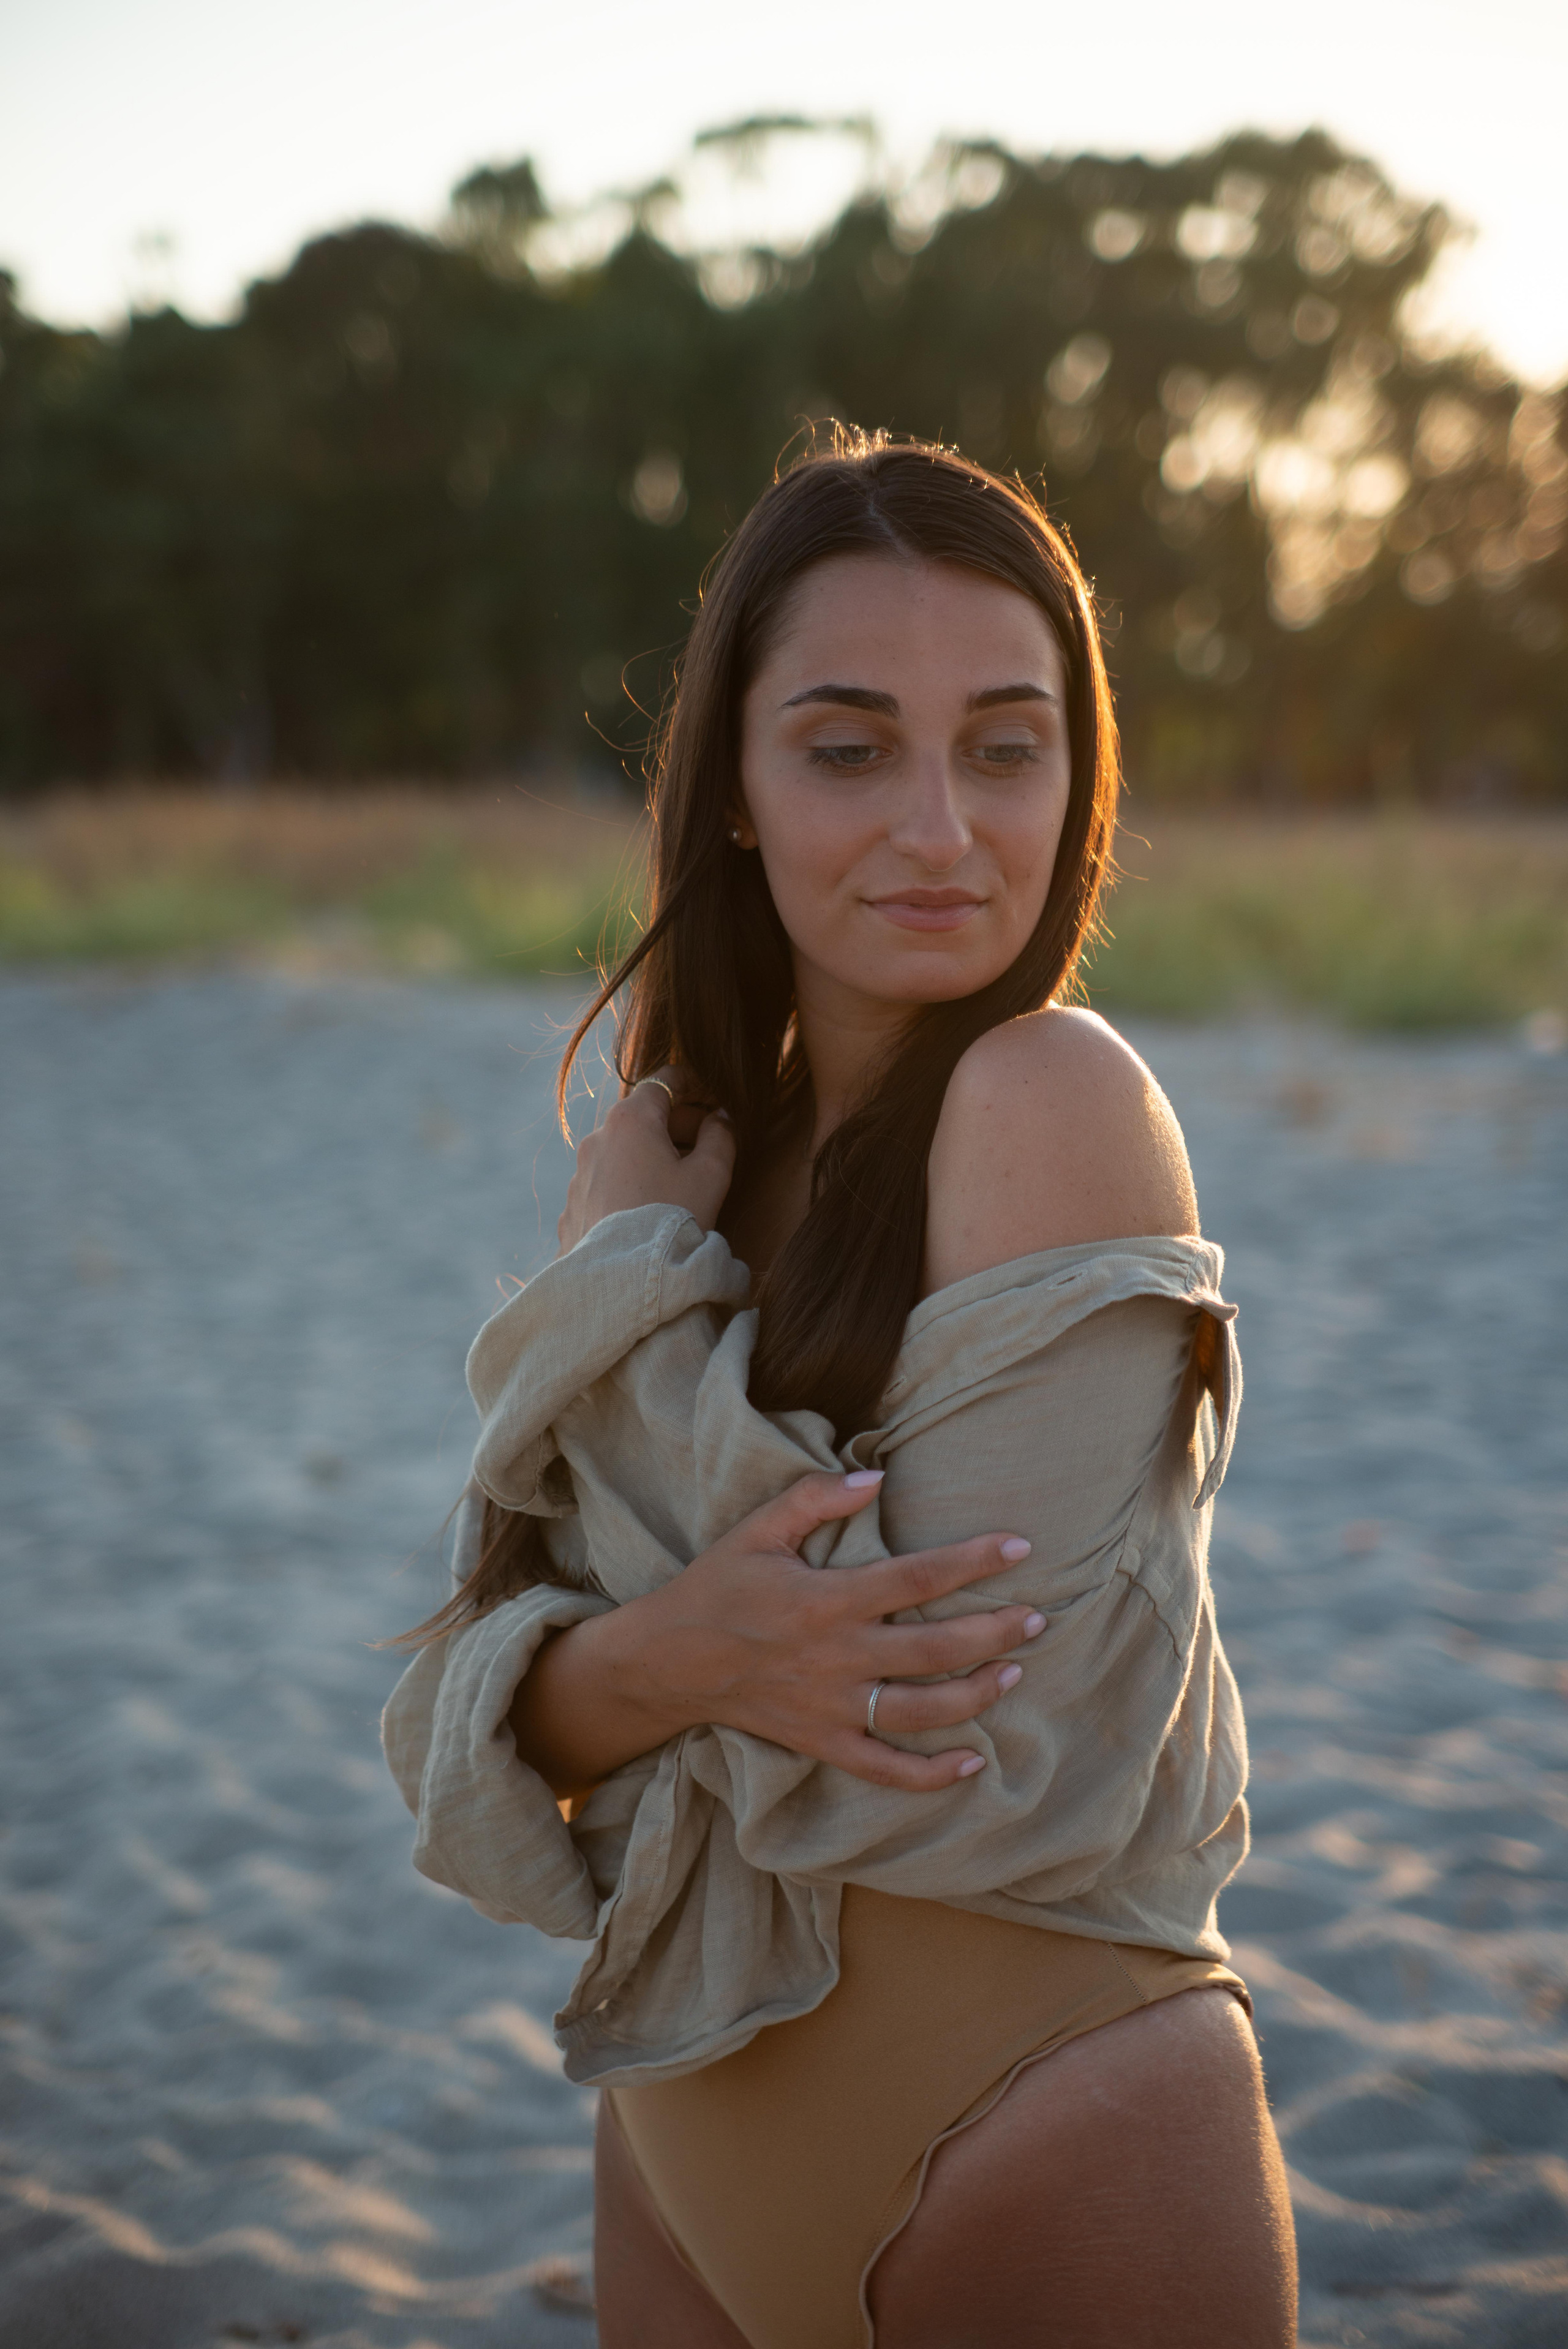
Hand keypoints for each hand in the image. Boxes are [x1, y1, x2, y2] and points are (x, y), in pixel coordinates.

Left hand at [556, 1066, 734, 1254]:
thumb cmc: (672, 1220)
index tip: (712, 1096)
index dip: (693, 1084)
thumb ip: (720, 1136)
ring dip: (650, 1156)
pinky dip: (628, 1184)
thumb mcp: (711, 1175)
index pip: (664, 1081)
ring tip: (679, 1184)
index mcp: (631, 1121)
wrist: (626, 1281)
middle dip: (676, 1125)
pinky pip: (605, 1183)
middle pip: (641, 1116)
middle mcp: (597, 1139)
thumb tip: (720, 1119)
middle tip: (707, 1144)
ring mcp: (579, 1175)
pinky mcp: (572, 1207)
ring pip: (621, 1151)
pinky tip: (649, 1210)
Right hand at [602, 1470, 1045, 1791]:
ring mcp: (832, 1708)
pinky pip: (885, 1769)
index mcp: (825, 1599)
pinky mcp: (822, 1744)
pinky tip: (971, 1763)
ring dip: (977, 1695)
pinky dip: (931, 1774)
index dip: (973, 1560)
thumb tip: (876, 1477)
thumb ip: (815, 1497)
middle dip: (994, 1633)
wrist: (668, 1662)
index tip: (1020, 1545)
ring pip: (921, 1712)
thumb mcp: (758, 1529)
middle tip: (1038, 1617)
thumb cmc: (718, 1587)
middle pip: (935, 1649)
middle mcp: (837, 1657)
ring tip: (1015, 1671)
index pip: (916, 1577)